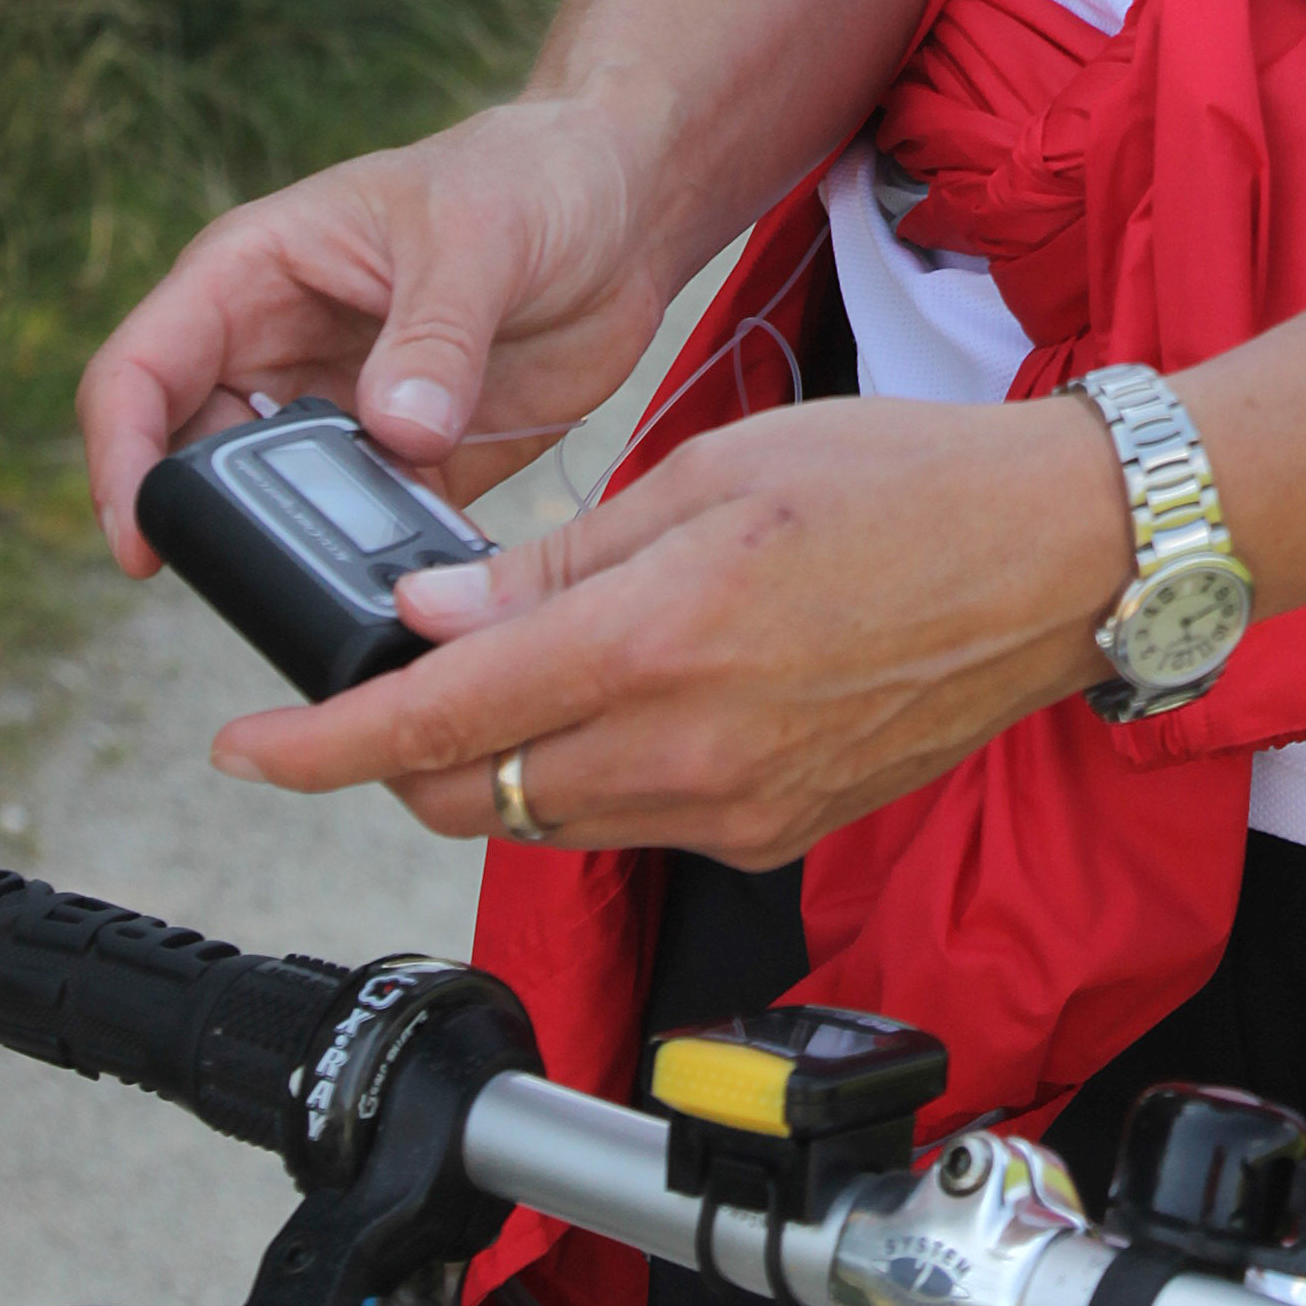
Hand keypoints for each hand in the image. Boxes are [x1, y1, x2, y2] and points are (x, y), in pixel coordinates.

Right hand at [77, 97, 664, 569]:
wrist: (628, 203)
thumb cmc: (531, 175)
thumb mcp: (479, 235)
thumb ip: (435, 333)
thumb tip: (396, 430)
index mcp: (252, 274)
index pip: (141, 370)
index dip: (121, 457)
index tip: (140, 543)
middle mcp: (276, 351)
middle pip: (192, 461)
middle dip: (213, 525)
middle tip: (264, 580)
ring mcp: (339, 412)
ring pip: (278, 507)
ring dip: (306, 549)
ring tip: (356, 585)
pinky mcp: (410, 459)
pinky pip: (371, 528)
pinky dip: (388, 562)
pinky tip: (426, 585)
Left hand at [201, 388, 1136, 860]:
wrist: (1064, 557)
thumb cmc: (908, 483)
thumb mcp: (709, 471)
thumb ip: (558, 556)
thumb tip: (434, 617)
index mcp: (654, 642)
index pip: (435, 723)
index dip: (315, 746)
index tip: (241, 749)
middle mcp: (685, 753)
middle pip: (474, 795)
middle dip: (399, 753)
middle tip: (394, 678)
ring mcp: (735, 810)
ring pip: (554, 815)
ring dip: (506, 759)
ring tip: (533, 662)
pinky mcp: (776, 833)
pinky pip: (642, 820)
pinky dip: (604, 769)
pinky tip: (649, 690)